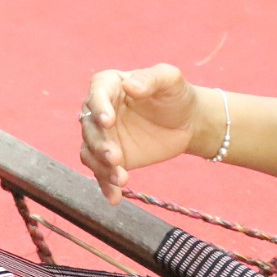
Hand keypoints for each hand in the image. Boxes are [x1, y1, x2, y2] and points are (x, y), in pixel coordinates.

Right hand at [80, 64, 206, 202]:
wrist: (187, 122)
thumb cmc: (176, 94)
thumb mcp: (169, 80)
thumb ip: (151, 78)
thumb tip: (130, 86)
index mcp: (110, 85)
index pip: (97, 94)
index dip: (99, 107)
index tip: (108, 121)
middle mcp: (100, 111)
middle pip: (89, 128)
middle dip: (100, 144)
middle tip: (116, 158)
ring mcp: (104, 137)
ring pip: (90, 152)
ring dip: (101, 167)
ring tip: (122, 179)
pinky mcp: (111, 159)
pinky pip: (101, 173)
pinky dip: (105, 186)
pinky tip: (115, 198)